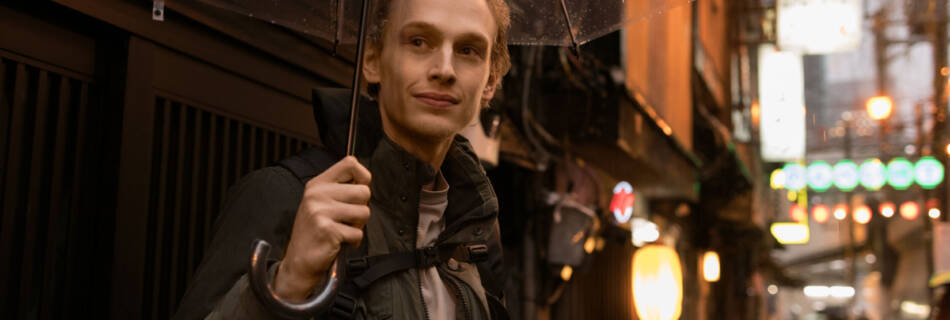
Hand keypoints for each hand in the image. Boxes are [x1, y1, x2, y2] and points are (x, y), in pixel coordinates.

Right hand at [273, 156, 370, 300]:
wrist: (299, 261)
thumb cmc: (316, 232)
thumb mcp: (322, 203)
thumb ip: (341, 189)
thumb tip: (365, 181)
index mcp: (317, 184)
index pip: (350, 163)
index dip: (363, 176)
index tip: (358, 188)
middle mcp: (317, 195)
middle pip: (364, 191)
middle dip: (361, 208)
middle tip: (345, 219)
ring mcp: (321, 212)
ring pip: (364, 212)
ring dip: (357, 226)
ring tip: (341, 230)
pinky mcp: (327, 230)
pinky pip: (358, 233)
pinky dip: (353, 241)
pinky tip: (338, 241)